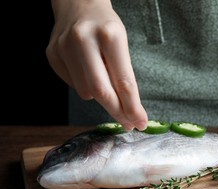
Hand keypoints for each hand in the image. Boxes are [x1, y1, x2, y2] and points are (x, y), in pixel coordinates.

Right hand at [46, 0, 147, 130]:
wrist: (79, 5)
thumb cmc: (106, 28)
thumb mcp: (123, 44)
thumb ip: (123, 76)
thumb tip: (129, 112)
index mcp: (110, 36)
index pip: (123, 81)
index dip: (133, 107)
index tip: (140, 123)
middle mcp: (84, 39)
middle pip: (102, 91)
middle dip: (117, 112)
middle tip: (128, 123)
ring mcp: (64, 47)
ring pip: (86, 92)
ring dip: (99, 96)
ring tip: (104, 80)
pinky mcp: (52, 54)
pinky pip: (73, 85)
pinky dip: (84, 87)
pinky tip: (87, 72)